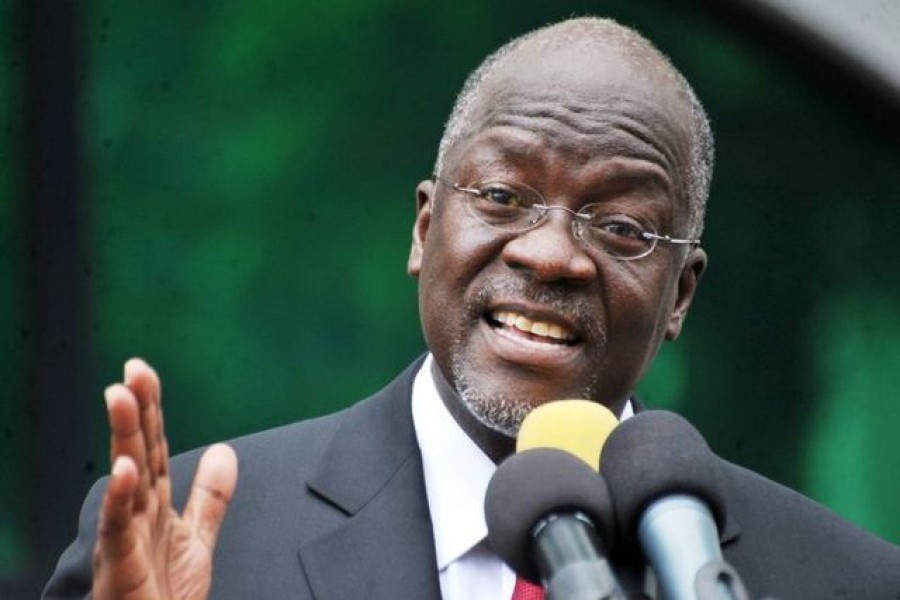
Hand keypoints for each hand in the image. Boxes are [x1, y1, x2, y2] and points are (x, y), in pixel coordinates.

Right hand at [92, 359, 237, 599]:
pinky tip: (126, 468)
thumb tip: (224, 451)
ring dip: (123, 438)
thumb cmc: (164, 596)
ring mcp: (124, 542)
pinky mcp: (121, 570)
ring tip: (120, 396)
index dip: (151, 410)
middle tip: (133, 368)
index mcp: (152, 507)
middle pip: (137, 454)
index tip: (142, 370)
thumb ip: (209, 498)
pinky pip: (119, 530)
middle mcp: (134, 517)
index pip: (153, 447)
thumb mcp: (196, 539)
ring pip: (125, 481)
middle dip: (135, 411)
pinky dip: (120, 499)